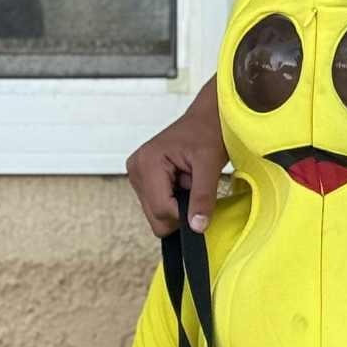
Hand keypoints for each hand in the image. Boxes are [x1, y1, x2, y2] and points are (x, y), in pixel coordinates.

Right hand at [126, 78, 228, 236]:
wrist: (207, 119)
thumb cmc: (208, 132)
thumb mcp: (209, 164)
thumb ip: (202, 197)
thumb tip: (197, 227)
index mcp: (146, 164)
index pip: (161, 212)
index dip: (185, 214)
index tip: (200, 197)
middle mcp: (136, 170)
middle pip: (156, 219)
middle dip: (180, 210)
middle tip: (193, 184)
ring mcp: (137, 177)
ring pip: (157, 217)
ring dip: (178, 205)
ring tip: (188, 180)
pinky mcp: (144, 182)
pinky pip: (159, 208)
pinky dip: (174, 202)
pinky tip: (182, 182)